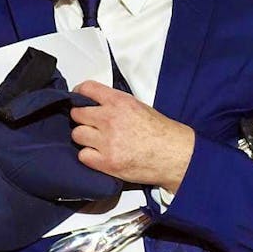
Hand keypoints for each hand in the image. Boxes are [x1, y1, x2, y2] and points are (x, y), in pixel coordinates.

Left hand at [69, 81, 195, 192]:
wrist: (175, 156)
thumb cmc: (161, 132)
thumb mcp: (138, 106)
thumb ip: (114, 104)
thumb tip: (94, 104)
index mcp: (119, 102)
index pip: (86, 89)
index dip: (79, 94)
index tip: (78, 99)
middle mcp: (110, 119)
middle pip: (77, 114)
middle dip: (82, 119)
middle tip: (90, 125)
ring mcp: (107, 142)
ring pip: (77, 135)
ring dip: (84, 138)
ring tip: (96, 142)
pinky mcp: (107, 162)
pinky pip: (83, 156)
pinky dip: (89, 156)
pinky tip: (100, 155)